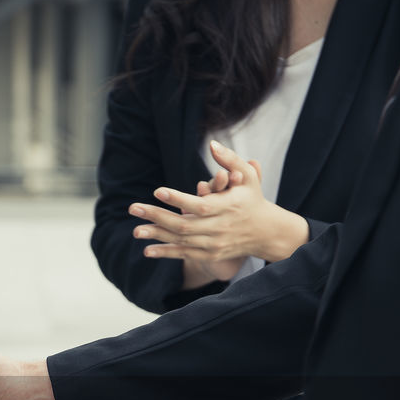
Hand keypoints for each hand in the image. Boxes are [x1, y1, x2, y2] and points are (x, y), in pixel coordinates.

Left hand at [130, 140, 310, 266]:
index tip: (157, 191)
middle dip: (156, 217)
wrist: (265, 233)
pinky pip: (185, 255)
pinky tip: (147, 250)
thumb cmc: (252, 199)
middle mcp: (219, 227)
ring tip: (136, 230)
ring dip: (156, 236)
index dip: (178, 198)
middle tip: (133, 208)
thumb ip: (230, 160)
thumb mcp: (247, 176)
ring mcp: (214, 243)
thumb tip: (211, 144)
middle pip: (184, 224)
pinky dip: (166, 253)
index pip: (199, 204)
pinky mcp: (210, 254)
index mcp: (227, 207)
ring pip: (181, 241)